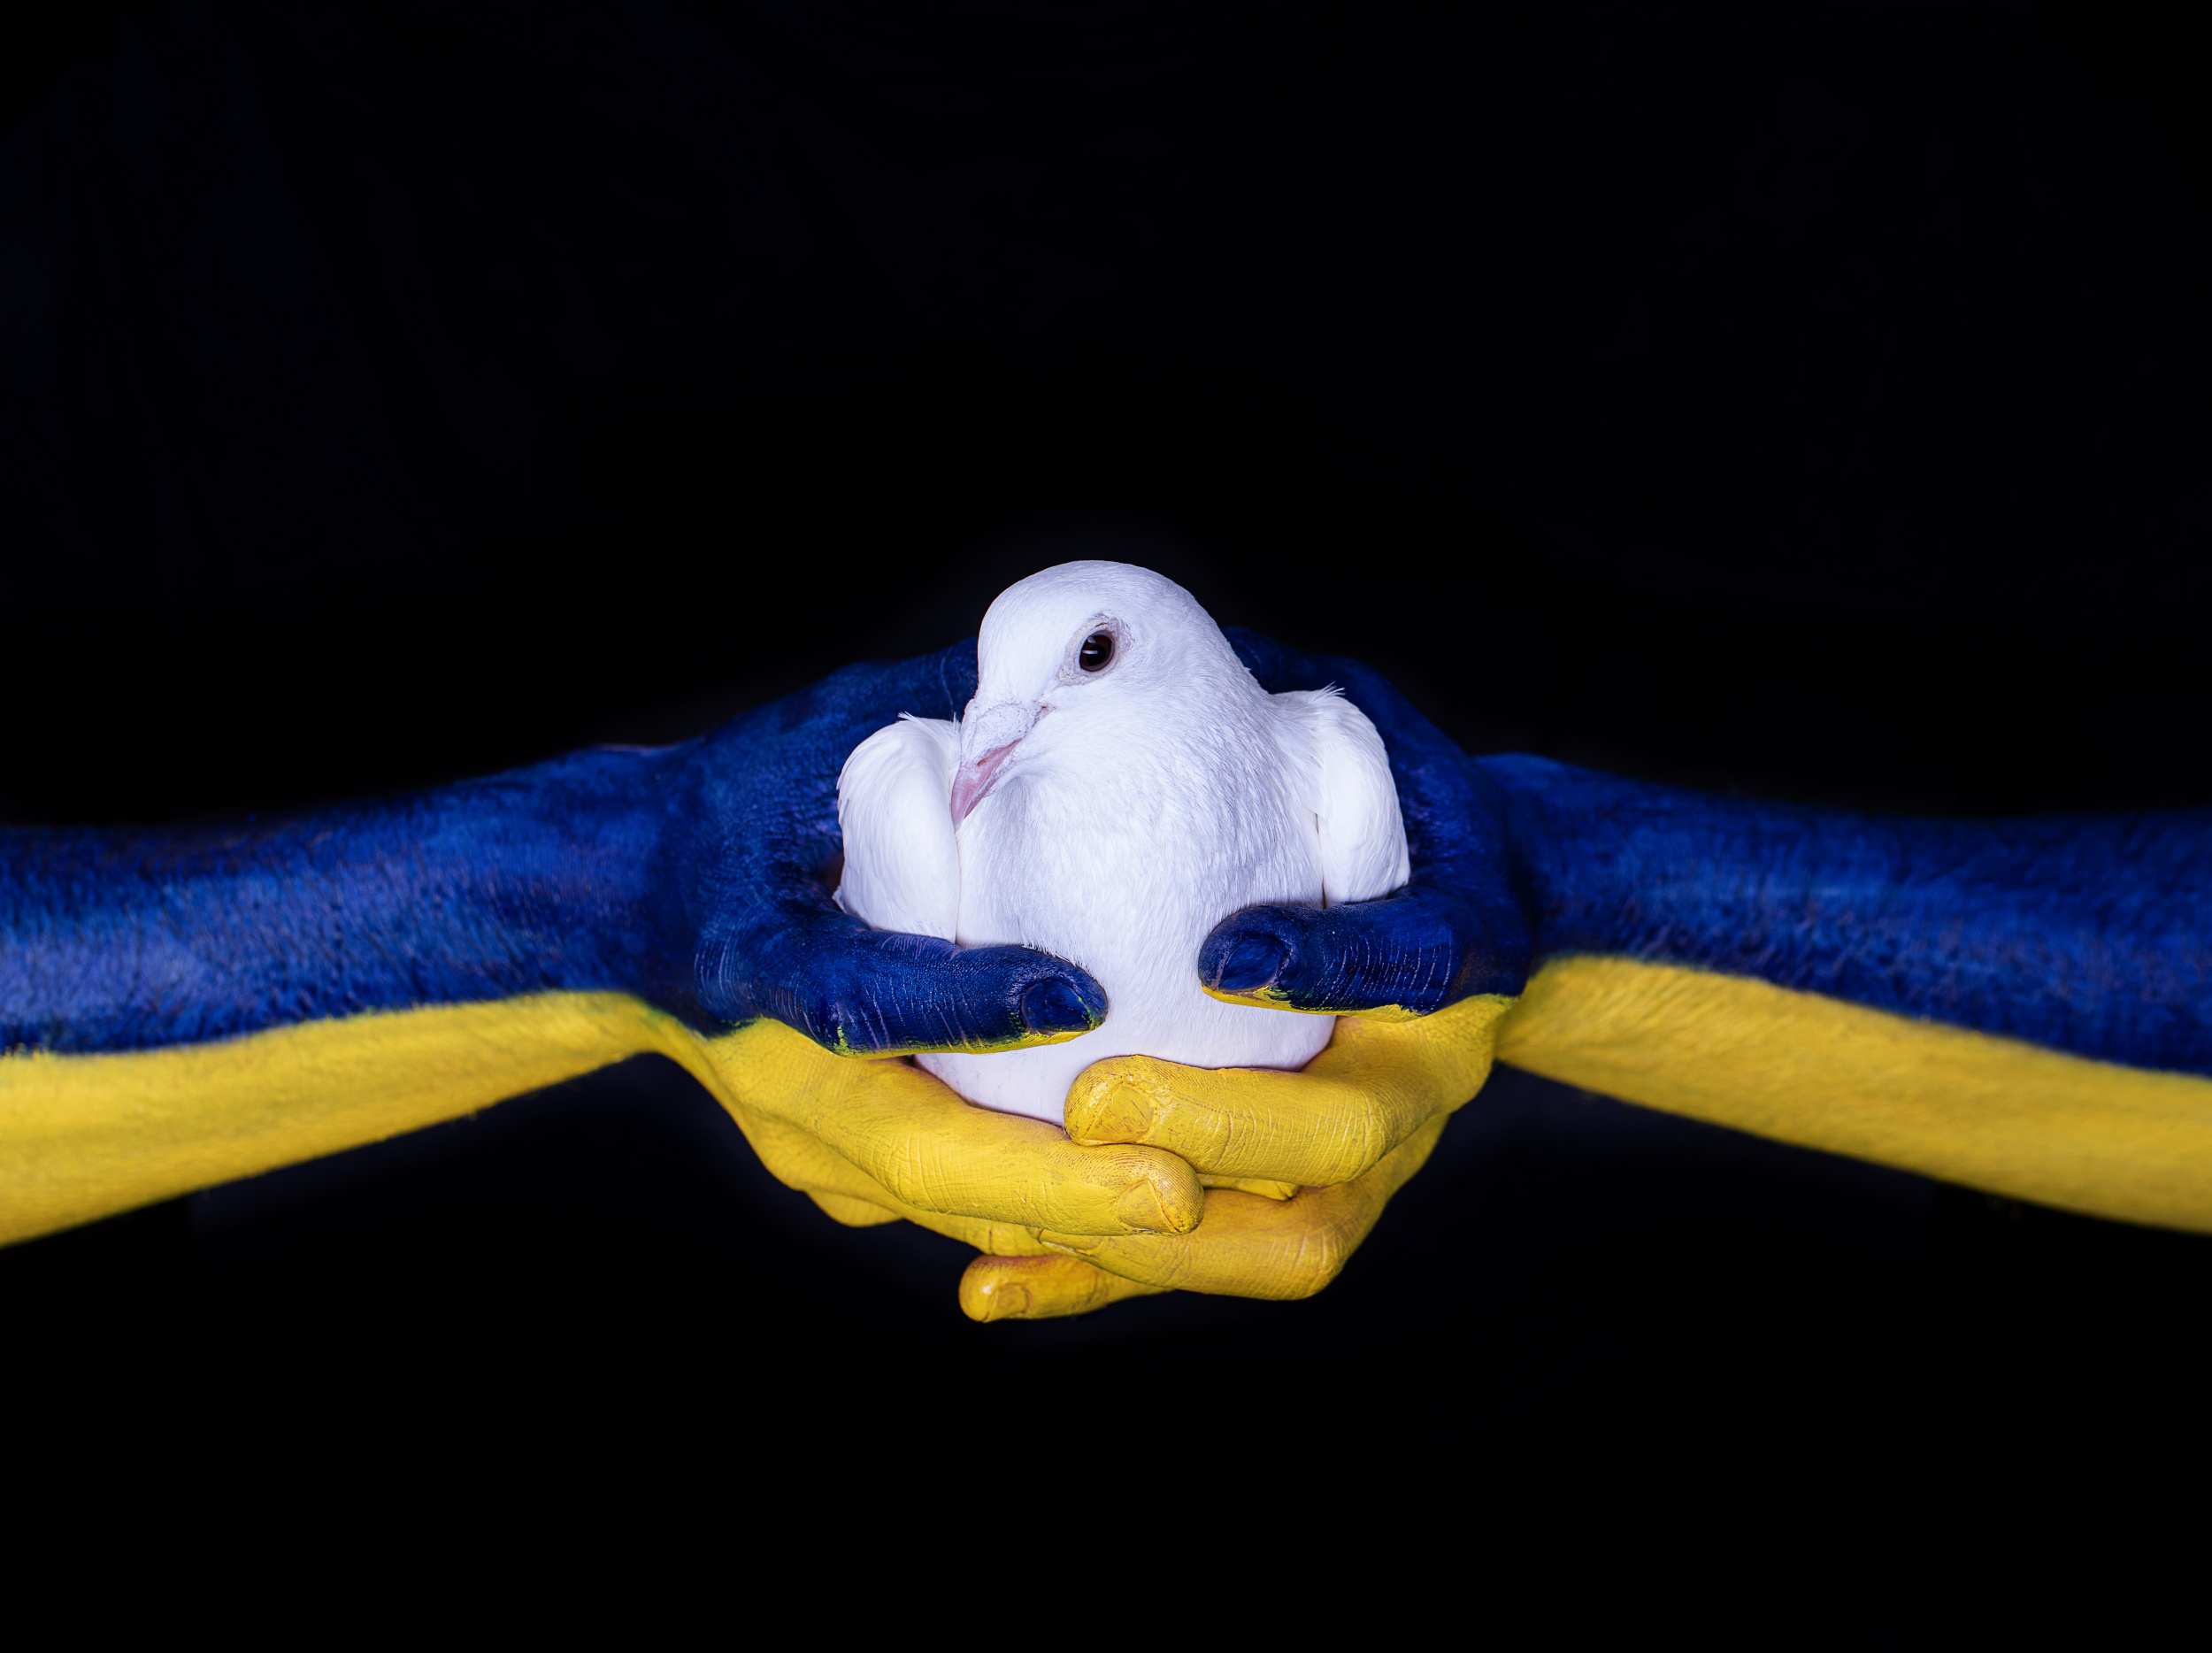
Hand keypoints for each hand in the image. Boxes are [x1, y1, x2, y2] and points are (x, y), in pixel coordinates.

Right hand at [640, 643, 1208, 1240]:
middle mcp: (779, 1076)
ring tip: (1200, 1214)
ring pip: (949, 1209)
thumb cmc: (732, 811)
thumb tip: (1076, 661)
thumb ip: (926, 724)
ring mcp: (807, 1145)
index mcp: (754, 959)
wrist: (621, 917)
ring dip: (1072, 1224)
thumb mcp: (809, 744)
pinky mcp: (842, 1175)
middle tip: (1178, 1192)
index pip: (855, 1000)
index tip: (1083, 994)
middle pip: (919, 1157)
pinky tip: (1154, 1212)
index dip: (965, 1002)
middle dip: (1056, 1185)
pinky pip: (961, 1211)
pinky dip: (1054, 1217)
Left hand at [959, 634, 1532, 1317]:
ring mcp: (1373, 1157)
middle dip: (1220, 1122)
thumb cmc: (1398, 809)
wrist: (1466, 906)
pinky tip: (987, 1286)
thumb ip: (1284, 715)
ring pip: (1289, 1235)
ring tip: (1013, 1229)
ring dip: (1153, 1244)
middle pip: (1349, 1136)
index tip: (1225, 955)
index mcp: (1465, 946)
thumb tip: (1117, 641)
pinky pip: (1214, 1266)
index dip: (1340, 962)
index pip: (1427, 956)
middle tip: (1098, 1095)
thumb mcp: (1365, 735)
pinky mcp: (1306, 1204)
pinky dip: (1105, 1283)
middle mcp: (1428, 1073)